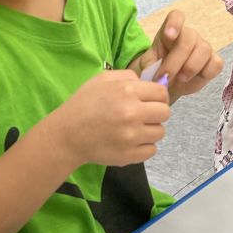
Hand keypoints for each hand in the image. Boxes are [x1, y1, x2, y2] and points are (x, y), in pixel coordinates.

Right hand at [52, 71, 169, 167]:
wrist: (66, 135)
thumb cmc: (84, 104)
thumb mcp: (102, 79)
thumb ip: (128, 77)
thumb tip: (148, 84)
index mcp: (127, 91)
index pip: (162, 93)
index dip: (157, 97)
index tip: (149, 102)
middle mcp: (132, 113)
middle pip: (165, 113)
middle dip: (156, 113)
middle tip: (142, 116)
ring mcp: (131, 136)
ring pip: (160, 132)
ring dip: (150, 130)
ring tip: (134, 129)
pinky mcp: (129, 155)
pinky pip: (152, 150)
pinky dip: (143, 147)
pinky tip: (130, 142)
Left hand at [142, 9, 223, 98]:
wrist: (169, 85)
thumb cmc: (158, 70)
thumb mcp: (148, 66)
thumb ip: (149, 64)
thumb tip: (153, 69)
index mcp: (170, 31)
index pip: (176, 16)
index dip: (174, 23)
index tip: (168, 35)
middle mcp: (189, 36)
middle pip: (189, 38)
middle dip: (176, 60)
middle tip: (166, 77)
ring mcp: (203, 48)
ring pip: (204, 49)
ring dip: (191, 67)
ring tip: (180, 79)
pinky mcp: (213, 62)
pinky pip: (216, 63)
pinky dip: (206, 73)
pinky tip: (194, 80)